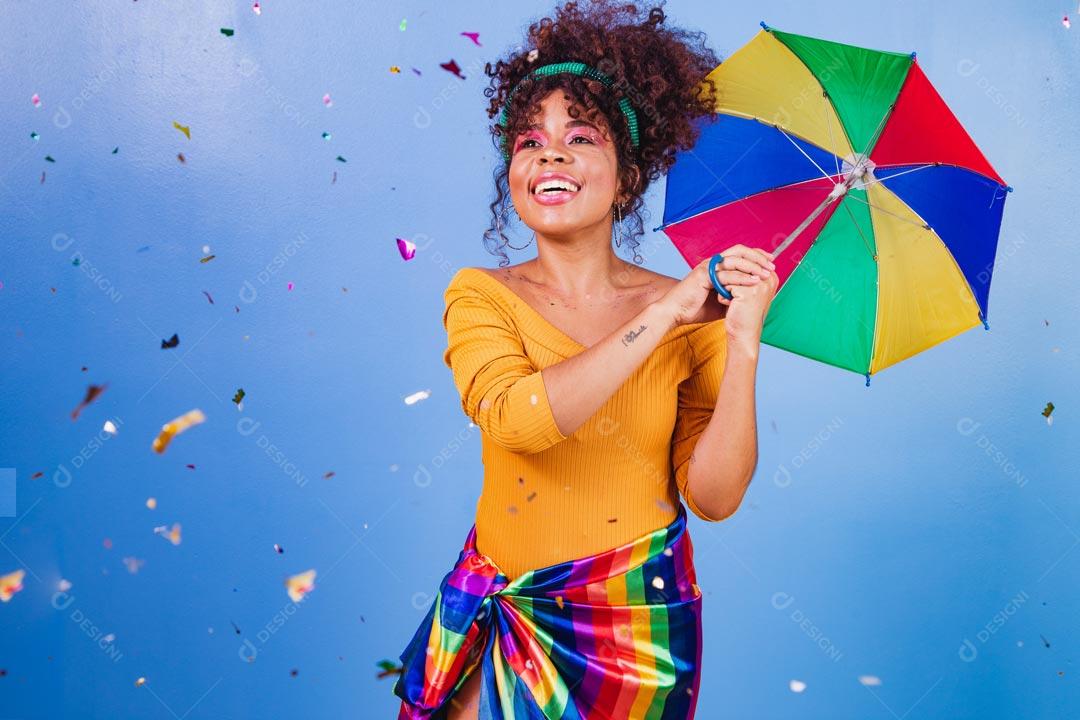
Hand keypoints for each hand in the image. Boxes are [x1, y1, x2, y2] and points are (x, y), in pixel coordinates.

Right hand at [659, 245, 775, 326]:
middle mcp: (713, 263)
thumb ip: (735, 296)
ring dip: (753, 266)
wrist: (675, 313)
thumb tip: (753, 299)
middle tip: (772, 265)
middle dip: (758, 257)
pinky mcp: (703, 276)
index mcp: (717, 266)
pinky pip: (726, 274)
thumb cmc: (695, 308)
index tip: (771, 262)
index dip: (757, 255)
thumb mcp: (721, 302)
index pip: (740, 253)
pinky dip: (741, 278)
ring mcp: (708, 267)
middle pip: (740, 251)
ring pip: (735, 260)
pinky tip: (753, 282)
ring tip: (766, 273)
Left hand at [716, 249, 779, 354]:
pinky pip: (726, 285)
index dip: (736, 272)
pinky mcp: (747, 292)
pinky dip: (723, 296)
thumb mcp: (750, 290)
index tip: (737, 288)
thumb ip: (748, 273)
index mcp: (771, 276)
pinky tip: (731, 306)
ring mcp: (759, 285)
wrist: (744, 333)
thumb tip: (737, 255)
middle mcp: (768, 278)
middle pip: (740, 266)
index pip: (750, 260)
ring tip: (734, 302)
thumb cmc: (744, 312)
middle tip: (735, 297)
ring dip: (726, 288)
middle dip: (731, 280)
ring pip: (732, 275)